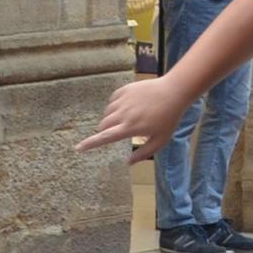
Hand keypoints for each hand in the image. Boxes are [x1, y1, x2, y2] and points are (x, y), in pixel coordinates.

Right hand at [76, 77, 190, 162]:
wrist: (174, 92)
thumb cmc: (169, 118)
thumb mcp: (160, 140)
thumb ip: (143, 153)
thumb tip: (127, 162)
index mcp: (130, 128)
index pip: (105, 138)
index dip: (90, 144)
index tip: (78, 148)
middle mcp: (123, 114)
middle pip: (103, 125)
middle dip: (106, 130)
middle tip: (120, 131)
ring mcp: (122, 100)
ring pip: (107, 113)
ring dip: (112, 118)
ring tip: (131, 117)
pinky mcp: (123, 90)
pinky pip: (112, 100)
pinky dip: (116, 106)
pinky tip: (130, 106)